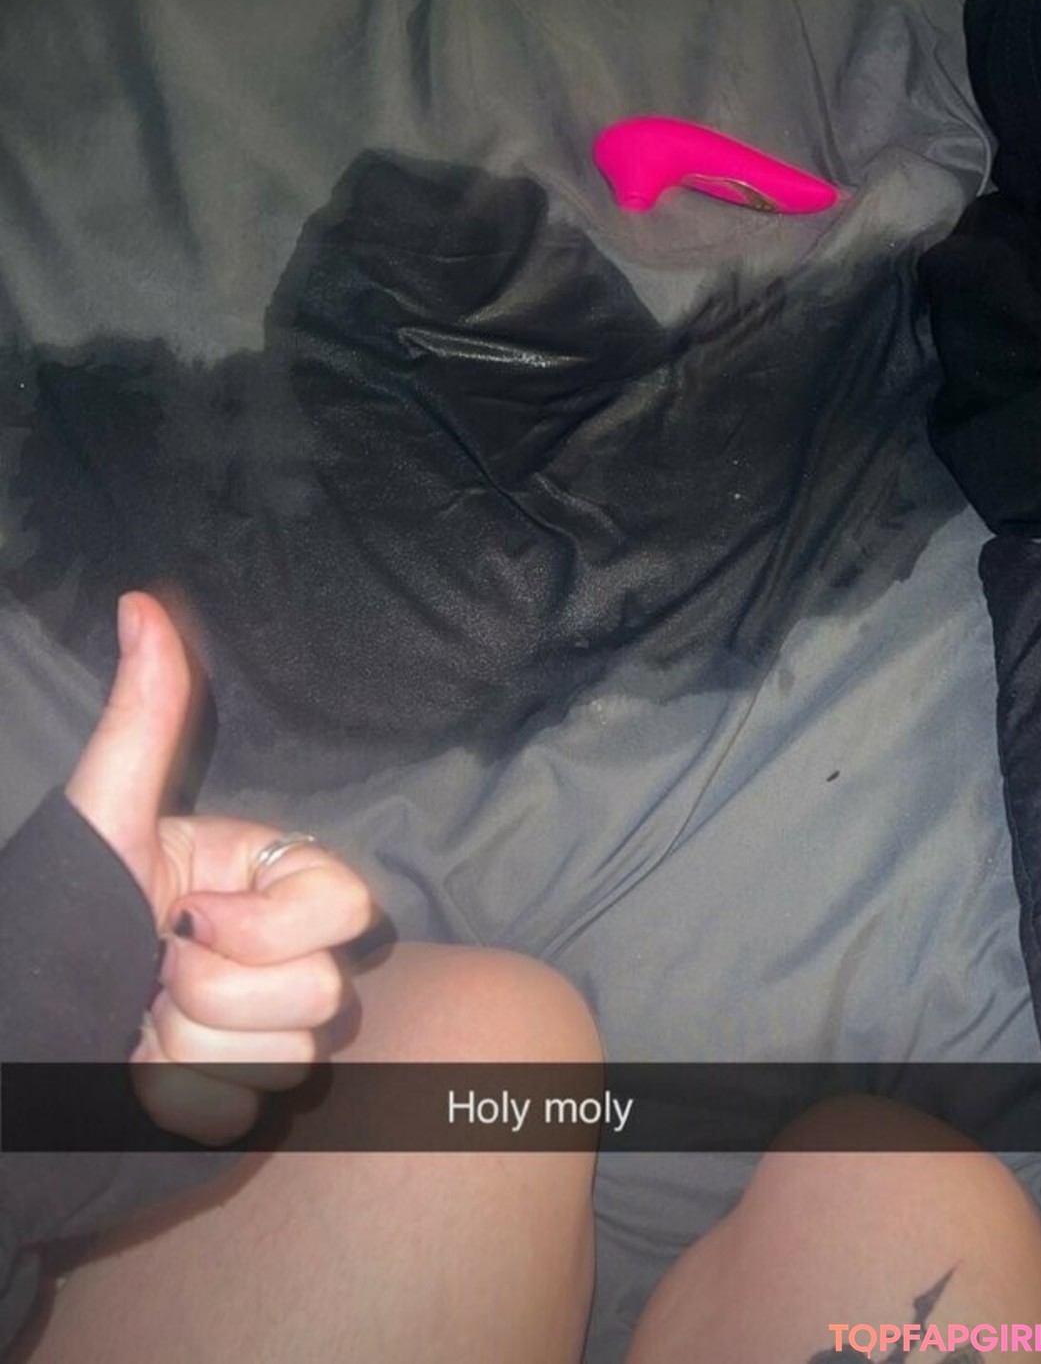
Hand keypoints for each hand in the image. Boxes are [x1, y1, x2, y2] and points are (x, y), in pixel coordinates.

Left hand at [65, 592, 373, 1143]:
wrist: (9, 1072)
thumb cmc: (47, 940)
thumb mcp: (99, 828)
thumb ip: (140, 722)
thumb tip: (140, 600)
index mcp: (248, 880)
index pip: (344, 900)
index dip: (272, 923)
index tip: (187, 919)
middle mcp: (267, 950)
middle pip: (325, 982)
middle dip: (220, 990)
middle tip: (151, 977)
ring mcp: (260, 1029)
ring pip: (299, 1048)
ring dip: (200, 1047)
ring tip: (141, 1027)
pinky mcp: (248, 1096)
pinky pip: (266, 1104)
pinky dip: (195, 1097)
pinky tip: (150, 1077)